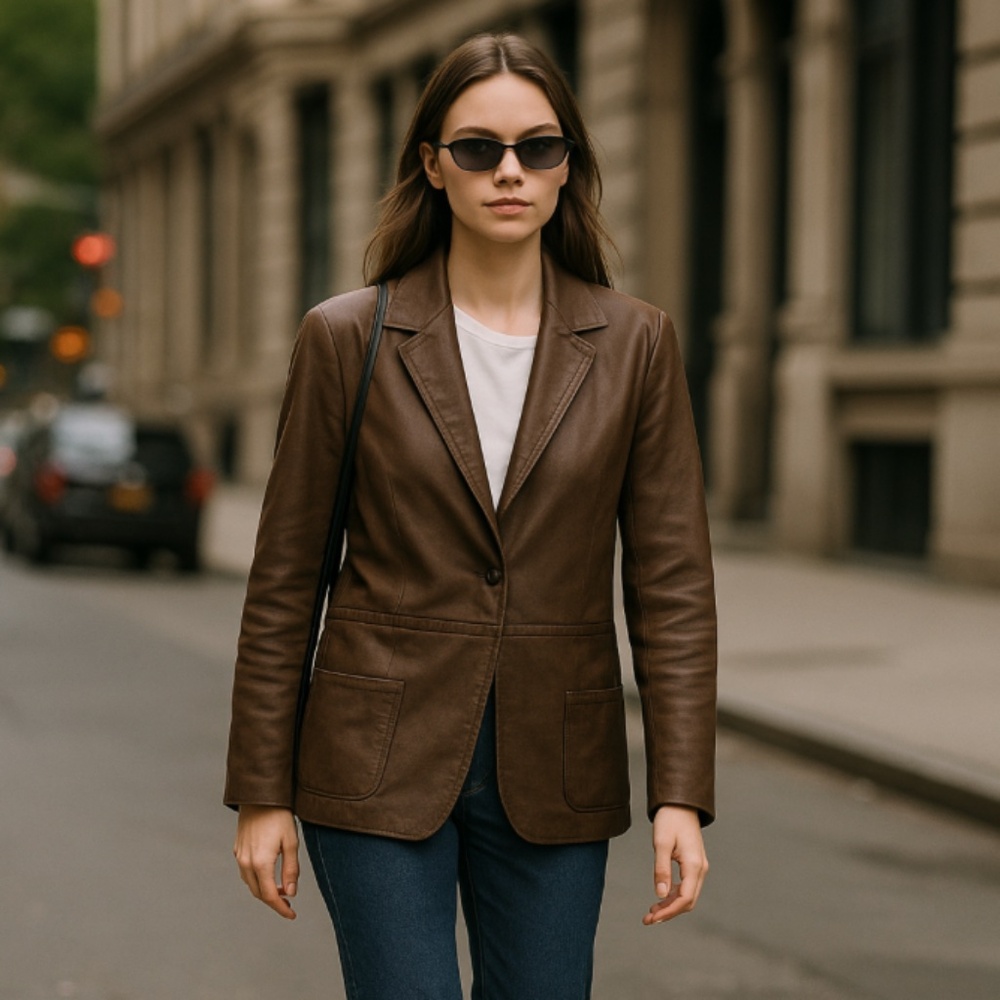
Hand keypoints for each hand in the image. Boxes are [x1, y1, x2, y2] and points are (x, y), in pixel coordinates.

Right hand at [234, 805, 299, 919]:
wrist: (260, 795)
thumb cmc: (279, 816)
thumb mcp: (292, 842)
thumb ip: (291, 869)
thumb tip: (291, 892)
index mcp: (260, 863)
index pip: (270, 896)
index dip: (281, 909)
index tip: (292, 915)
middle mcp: (246, 862)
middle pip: (258, 893)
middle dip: (273, 901)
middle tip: (289, 903)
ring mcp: (240, 856)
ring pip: (250, 884)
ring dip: (264, 890)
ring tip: (282, 889)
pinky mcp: (238, 849)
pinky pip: (246, 872)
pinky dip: (257, 879)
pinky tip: (269, 875)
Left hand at [643, 805, 707, 924]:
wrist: (679, 804)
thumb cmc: (670, 820)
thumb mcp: (662, 844)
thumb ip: (661, 869)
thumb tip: (660, 895)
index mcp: (694, 865)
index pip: (685, 898)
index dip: (669, 911)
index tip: (652, 918)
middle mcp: (700, 869)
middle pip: (687, 901)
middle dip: (669, 912)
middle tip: (648, 919)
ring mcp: (698, 867)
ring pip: (687, 895)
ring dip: (670, 906)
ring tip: (651, 912)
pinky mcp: (693, 864)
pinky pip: (686, 887)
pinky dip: (673, 896)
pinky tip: (660, 898)